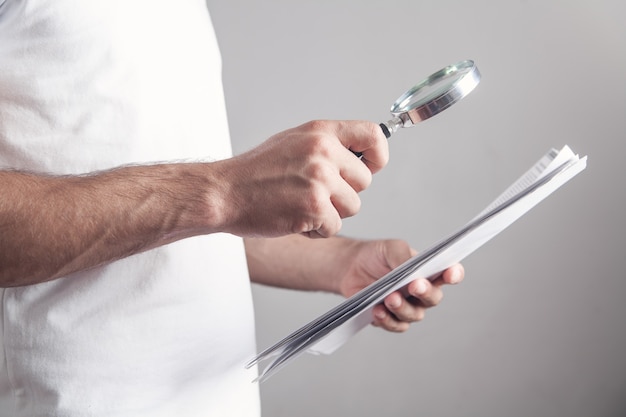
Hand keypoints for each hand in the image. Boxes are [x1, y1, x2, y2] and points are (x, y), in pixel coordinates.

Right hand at [216, 120, 387, 237]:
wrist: (224, 192)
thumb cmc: (255, 172)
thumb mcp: (293, 142)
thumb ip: (327, 146)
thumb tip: (361, 159)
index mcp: (320, 133)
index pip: (372, 134)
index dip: (378, 155)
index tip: (373, 166)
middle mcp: (323, 153)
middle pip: (364, 181)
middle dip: (344, 193)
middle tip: (315, 193)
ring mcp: (319, 180)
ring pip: (353, 207)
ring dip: (331, 214)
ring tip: (300, 205)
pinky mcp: (314, 208)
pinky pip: (334, 227)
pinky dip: (316, 230)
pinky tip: (294, 218)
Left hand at [338, 239, 463, 331]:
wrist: (350, 266)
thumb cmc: (376, 255)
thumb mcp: (391, 249)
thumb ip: (404, 257)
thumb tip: (413, 269)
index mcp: (428, 271)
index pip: (449, 274)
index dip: (454, 274)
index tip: (451, 273)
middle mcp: (422, 292)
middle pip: (433, 298)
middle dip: (425, 292)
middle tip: (414, 285)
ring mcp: (408, 307)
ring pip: (414, 315)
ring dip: (403, 308)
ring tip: (390, 298)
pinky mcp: (390, 318)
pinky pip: (395, 325)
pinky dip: (387, 319)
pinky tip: (378, 310)